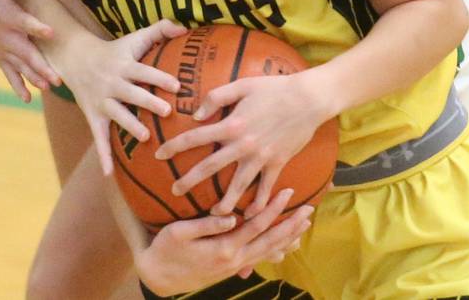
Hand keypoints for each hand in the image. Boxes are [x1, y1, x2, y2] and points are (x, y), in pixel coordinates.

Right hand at [0, 0, 60, 102]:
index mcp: (9, 18)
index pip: (25, 22)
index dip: (37, 27)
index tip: (51, 32)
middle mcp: (6, 38)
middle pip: (27, 54)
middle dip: (41, 67)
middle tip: (57, 79)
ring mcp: (3, 51)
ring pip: (21, 67)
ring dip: (35, 78)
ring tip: (49, 88)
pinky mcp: (1, 58)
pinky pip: (10, 74)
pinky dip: (18, 86)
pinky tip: (27, 99)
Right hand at [64, 20, 187, 174]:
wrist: (76, 57)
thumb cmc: (116, 49)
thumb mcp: (136, 37)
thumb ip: (161, 29)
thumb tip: (185, 28)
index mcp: (125, 65)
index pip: (144, 71)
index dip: (159, 77)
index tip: (177, 84)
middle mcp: (113, 83)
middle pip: (132, 93)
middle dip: (148, 102)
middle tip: (166, 111)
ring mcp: (102, 101)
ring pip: (116, 114)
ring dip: (129, 126)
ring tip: (145, 137)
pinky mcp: (93, 116)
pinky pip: (98, 136)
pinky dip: (102, 155)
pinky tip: (109, 174)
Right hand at [135, 188, 312, 295]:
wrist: (159, 278)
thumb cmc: (166, 250)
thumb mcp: (179, 233)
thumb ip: (206, 226)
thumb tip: (231, 216)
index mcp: (224, 248)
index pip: (256, 226)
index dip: (273, 208)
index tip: (287, 191)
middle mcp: (235, 260)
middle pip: (270, 241)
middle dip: (291, 225)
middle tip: (309, 210)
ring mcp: (235, 266)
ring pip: (268, 252)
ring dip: (287, 238)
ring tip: (304, 226)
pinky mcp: (231, 268)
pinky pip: (259, 258)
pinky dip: (275, 251)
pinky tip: (285, 247)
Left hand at [155, 72, 326, 216]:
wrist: (307, 99)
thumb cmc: (272, 88)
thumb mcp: (242, 85)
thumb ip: (217, 97)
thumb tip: (197, 114)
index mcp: (231, 124)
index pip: (196, 136)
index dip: (175, 146)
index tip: (159, 154)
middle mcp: (243, 144)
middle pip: (210, 166)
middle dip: (190, 180)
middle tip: (174, 190)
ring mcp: (261, 157)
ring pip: (238, 185)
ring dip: (224, 201)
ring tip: (212, 214)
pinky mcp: (277, 163)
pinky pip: (266, 188)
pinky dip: (259, 203)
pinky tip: (251, 214)